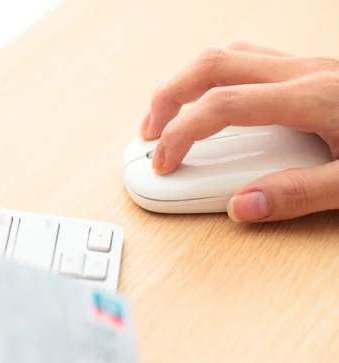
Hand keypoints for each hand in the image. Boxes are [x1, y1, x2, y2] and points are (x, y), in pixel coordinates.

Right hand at [140, 42, 338, 221]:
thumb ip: (298, 195)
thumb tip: (241, 204)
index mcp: (314, 98)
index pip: (225, 105)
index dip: (182, 133)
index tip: (163, 163)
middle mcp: (306, 72)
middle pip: (215, 65)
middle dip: (169, 97)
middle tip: (149, 133)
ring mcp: (308, 67)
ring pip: (230, 56)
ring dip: (189, 83)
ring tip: (170, 116)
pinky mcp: (311, 72)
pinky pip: (250, 61)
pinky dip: (216, 80)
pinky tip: (211, 104)